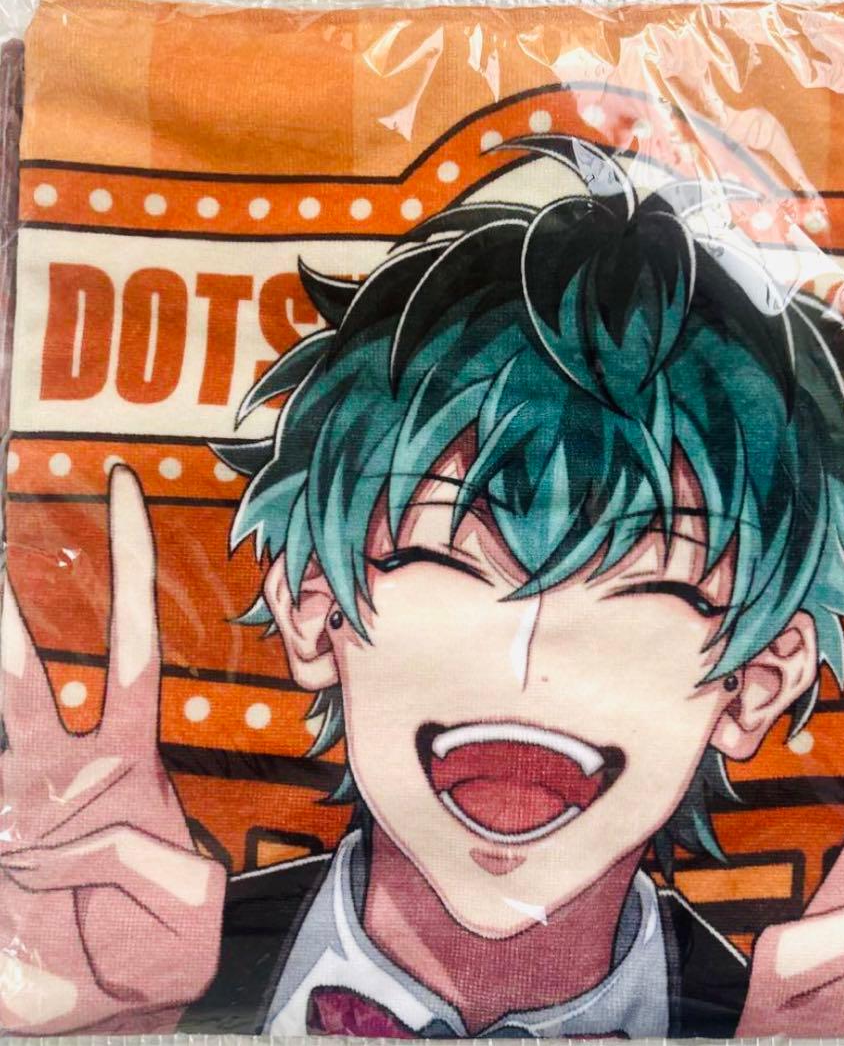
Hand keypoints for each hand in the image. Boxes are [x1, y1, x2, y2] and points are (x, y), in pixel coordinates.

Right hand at [0, 467, 225, 1033]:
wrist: (90, 1012)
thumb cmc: (142, 961)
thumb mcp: (180, 926)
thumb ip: (170, 881)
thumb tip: (127, 843)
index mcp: (124, 765)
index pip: (129, 650)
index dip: (127, 573)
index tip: (122, 496)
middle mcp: (53, 771)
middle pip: (20, 665)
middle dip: (6, 595)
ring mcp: (6, 804)